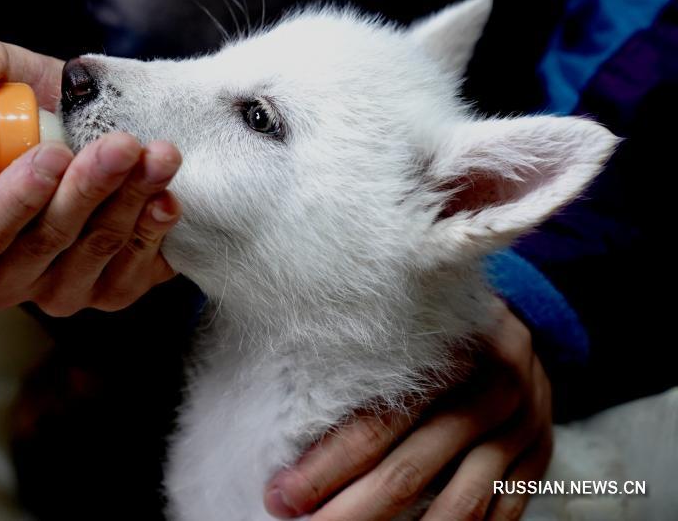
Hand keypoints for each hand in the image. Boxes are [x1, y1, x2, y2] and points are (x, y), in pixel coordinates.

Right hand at [0, 22, 181, 315]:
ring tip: (158, 155)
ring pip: (95, 250)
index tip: (52, 153)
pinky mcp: (111, 292)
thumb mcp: (7, 76)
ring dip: (130, 198)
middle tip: (120, 145)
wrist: (105, 132)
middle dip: (87, 190)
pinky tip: (167, 195)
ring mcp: (61, 290)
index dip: (11, 201)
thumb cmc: (44, 114)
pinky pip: (132, 268)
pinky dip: (153, 228)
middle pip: (45, 242)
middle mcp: (7, 273)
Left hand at [264, 302, 552, 520]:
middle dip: (349, 510)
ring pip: (458, 504)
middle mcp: (490, 390)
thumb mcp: (407, 324)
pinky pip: (500, 513)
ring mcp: (521, 429)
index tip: (282, 493)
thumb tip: (290, 423)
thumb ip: (364, 364)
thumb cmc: (436, 326)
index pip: (377, 423)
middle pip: (410, 470)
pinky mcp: (537, 459)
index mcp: (447, 349)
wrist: (523, 318)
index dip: (326, 466)